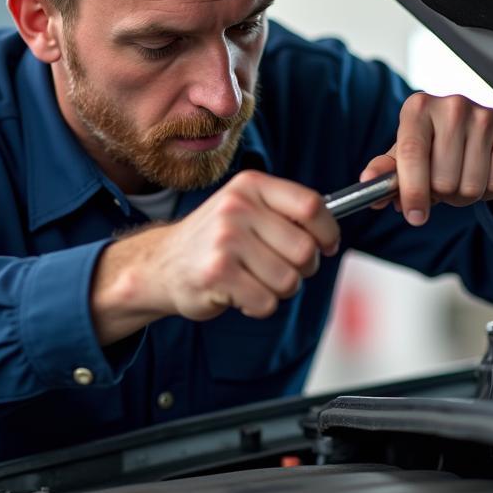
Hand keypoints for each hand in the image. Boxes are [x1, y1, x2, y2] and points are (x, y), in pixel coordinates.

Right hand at [90, 170, 340, 344]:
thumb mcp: (246, 208)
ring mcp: (224, 240)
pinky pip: (266, 302)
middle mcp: (236, 207)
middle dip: (302, 269)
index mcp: (250, 186)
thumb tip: (331, 229)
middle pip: (305, 249)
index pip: (311, 205)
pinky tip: (239, 293)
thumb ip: (285, 212)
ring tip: (254, 280)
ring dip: (279, 290)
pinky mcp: (216, 274)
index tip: (326, 246)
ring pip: (288, 280)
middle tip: (279, 269)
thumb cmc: (215, 240)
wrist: (161, 265)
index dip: (327, 231)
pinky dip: (259, 306)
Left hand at [359, 92, 492, 232]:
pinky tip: (484, 172)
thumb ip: (386, 171)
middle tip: (443, 183)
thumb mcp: (407, 156)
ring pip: (469, 186)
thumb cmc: (440, 148)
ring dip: (463, 196)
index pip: (411, 154)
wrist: (488, 140)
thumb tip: (367, 183)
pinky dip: (488, 191)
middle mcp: (451, 105)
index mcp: (418, 107)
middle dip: (441, 194)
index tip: (414, 216)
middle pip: (442, 179)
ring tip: (463, 177)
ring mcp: (483, 115)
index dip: (412, 190)